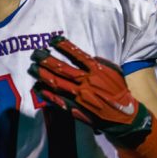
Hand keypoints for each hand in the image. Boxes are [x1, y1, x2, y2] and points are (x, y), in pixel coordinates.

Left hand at [28, 36, 152, 149]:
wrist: (125, 117)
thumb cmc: (119, 92)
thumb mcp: (115, 72)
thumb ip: (100, 63)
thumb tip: (86, 56)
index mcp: (98, 71)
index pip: (78, 55)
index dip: (64, 46)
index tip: (52, 40)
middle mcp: (87, 82)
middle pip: (62, 69)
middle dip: (46, 60)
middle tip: (35, 54)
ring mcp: (80, 96)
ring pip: (57, 83)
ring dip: (42, 75)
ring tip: (32, 68)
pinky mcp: (76, 108)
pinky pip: (57, 99)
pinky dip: (46, 94)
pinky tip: (37, 87)